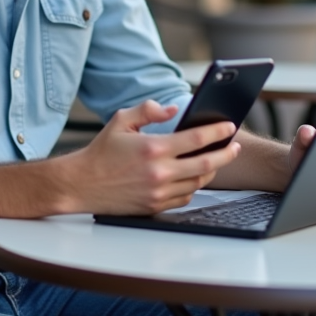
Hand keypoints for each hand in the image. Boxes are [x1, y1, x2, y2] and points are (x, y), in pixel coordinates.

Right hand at [63, 100, 241, 214]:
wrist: (81, 184)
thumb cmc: (101, 152)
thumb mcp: (121, 121)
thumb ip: (148, 111)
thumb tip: (173, 109)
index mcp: (154, 148)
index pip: (196, 138)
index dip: (217, 132)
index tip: (229, 127)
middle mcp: (160, 172)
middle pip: (206, 163)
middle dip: (226, 154)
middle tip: (234, 147)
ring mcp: (159, 192)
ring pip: (198, 182)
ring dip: (212, 171)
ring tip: (216, 160)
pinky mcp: (155, 206)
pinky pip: (185, 197)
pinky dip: (193, 186)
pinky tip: (194, 177)